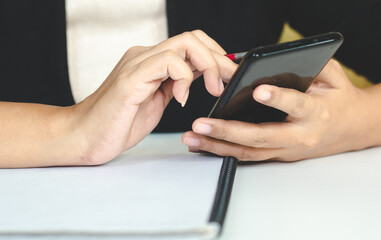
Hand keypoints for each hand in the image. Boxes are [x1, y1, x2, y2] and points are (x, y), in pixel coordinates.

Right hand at [67, 30, 236, 164]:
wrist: (83, 138)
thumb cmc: (117, 124)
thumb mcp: (157, 102)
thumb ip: (175, 86)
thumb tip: (201, 78)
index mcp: (151, 62)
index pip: (191, 44)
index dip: (216, 56)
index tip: (230, 76)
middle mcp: (144, 56)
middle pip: (192, 38)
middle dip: (219, 58)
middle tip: (228, 81)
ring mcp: (137, 64)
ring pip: (184, 43)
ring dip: (208, 65)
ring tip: (211, 89)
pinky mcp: (131, 78)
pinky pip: (167, 62)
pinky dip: (184, 78)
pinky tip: (181, 99)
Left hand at [182, 60, 369, 160]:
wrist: (352, 128)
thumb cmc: (340, 99)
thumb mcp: (335, 76)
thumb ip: (313, 65)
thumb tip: (283, 57)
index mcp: (316, 112)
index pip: (296, 105)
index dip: (278, 98)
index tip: (258, 90)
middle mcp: (300, 136)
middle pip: (261, 136)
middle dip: (228, 131)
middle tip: (202, 124)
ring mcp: (287, 150)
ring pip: (249, 152)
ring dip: (218, 146)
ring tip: (193, 138)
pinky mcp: (278, 155)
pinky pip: (248, 156)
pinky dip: (225, 151)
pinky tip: (204, 146)